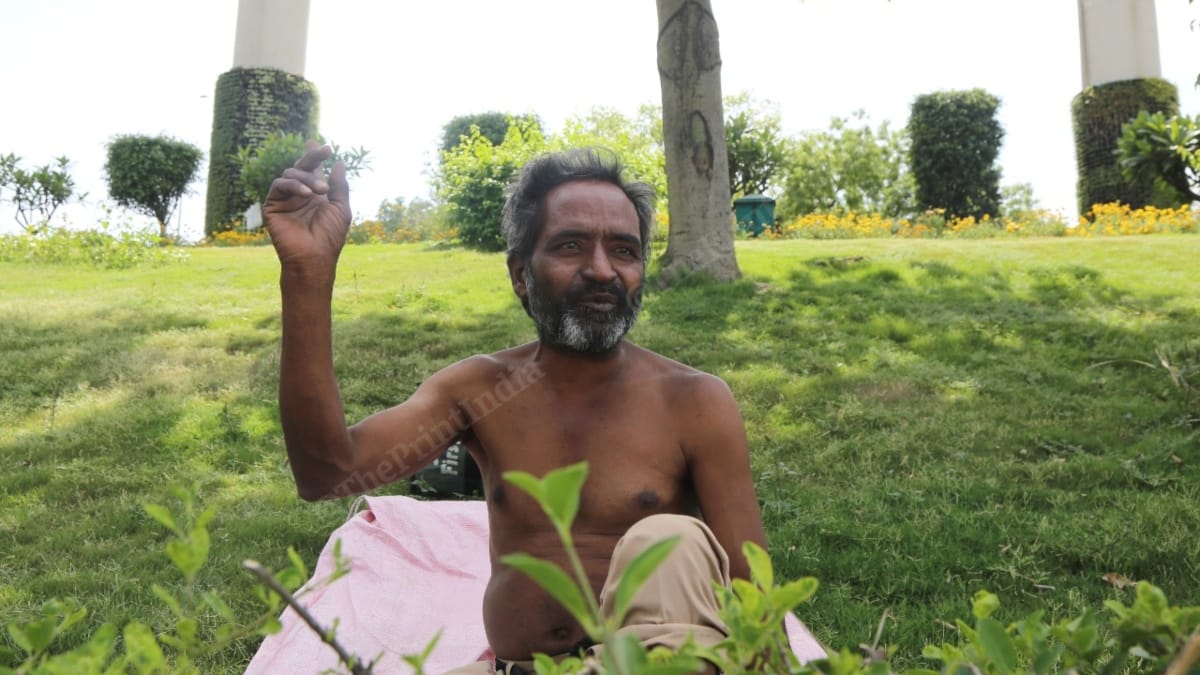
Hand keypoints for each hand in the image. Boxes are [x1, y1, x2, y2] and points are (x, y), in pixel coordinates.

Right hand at [263, 141, 351, 274]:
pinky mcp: (272, 205)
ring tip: (321, 191)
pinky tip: (306, 194)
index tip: (325, 146)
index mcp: (316, 193)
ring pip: (291, 173)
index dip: (316, 156)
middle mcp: (300, 193)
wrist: (314, 256)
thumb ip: (339, 185)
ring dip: (307, 178)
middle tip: (324, 150)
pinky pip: (279, 185)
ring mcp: (285, 198)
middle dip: (313, 156)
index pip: (314, 169)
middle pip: (302, 166)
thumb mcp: (340, 208)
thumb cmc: (329, 236)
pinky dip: (293, 185)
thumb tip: (339, 162)